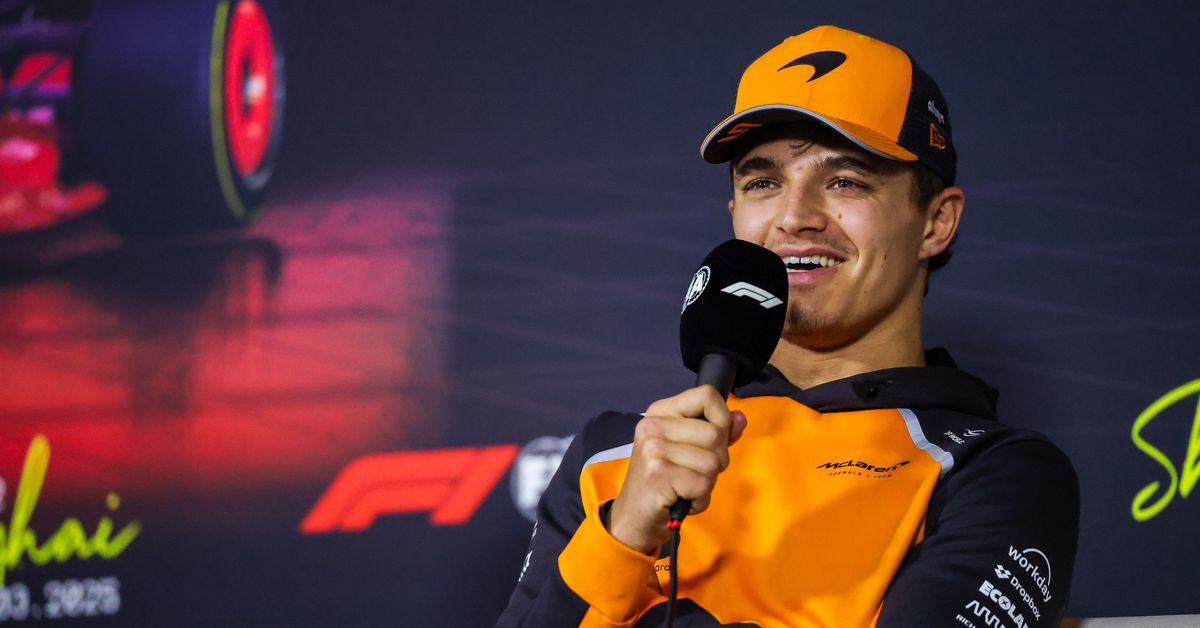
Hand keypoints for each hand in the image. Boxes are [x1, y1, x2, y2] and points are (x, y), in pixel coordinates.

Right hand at [606, 385, 747, 554]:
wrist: (634, 517)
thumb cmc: (665, 482)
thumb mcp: (689, 450)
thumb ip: (717, 431)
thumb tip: (740, 418)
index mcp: (660, 412)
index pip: (707, 395)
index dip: (722, 419)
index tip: (712, 441)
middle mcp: (653, 426)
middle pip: (716, 434)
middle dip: (717, 460)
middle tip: (694, 473)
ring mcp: (653, 449)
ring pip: (713, 462)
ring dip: (707, 482)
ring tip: (686, 487)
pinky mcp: (658, 474)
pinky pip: (703, 485)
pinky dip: (700, 499)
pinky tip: (682, 499)